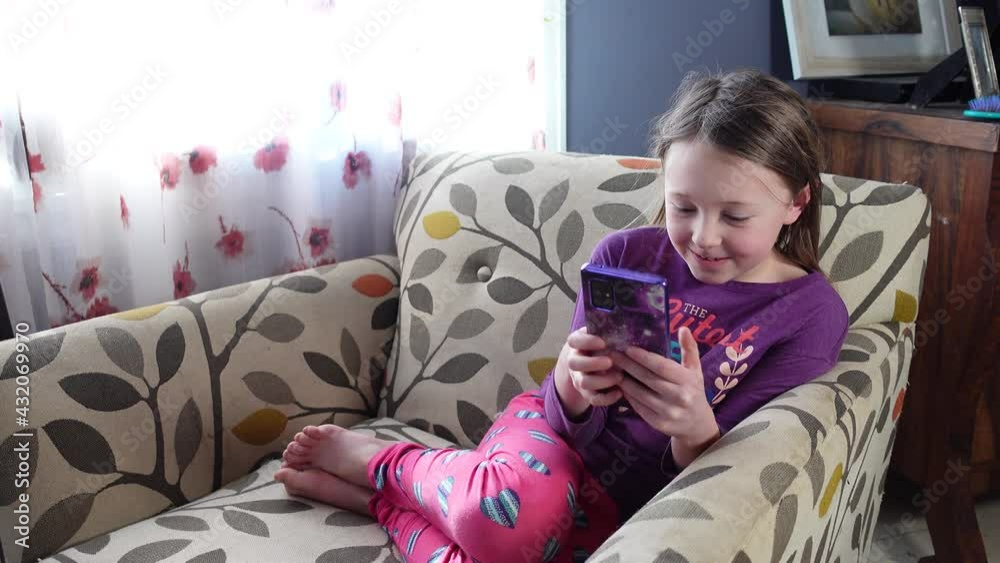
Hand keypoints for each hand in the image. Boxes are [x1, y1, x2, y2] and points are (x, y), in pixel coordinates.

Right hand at [566, 327, 626, 407]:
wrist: (593, 364)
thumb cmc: (602, 347)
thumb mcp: (602, 336)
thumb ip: (609, 333)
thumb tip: (630, 328)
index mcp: (578, 344)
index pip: (575, 340)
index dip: (587, 342)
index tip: (603, 342)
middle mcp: (575, 361)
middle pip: (575, 363)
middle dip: (593, 363)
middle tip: (610, 361)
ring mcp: (579, 378)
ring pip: (583, 382)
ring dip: (602, 381)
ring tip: (620, 376)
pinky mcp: (586, 393)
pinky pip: (593, 399)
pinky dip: (607, 398)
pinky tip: (620, 392)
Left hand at [609, 326, 717, 447]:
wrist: (698, 424)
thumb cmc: (694, 391)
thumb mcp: (695, 369)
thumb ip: (689, 348)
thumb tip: (683, 328)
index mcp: (688, 380)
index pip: (661, 367)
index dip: (643, 357)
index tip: (627, 348)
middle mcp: (679, 397)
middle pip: (647, 378)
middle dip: (628, 365)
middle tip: (612, 354)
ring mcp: (668, 412)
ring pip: (640, 394)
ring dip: (624, 380)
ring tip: (612, 368)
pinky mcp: (658, 423)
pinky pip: (638, 407)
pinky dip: (627, 395)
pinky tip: (619, 385)